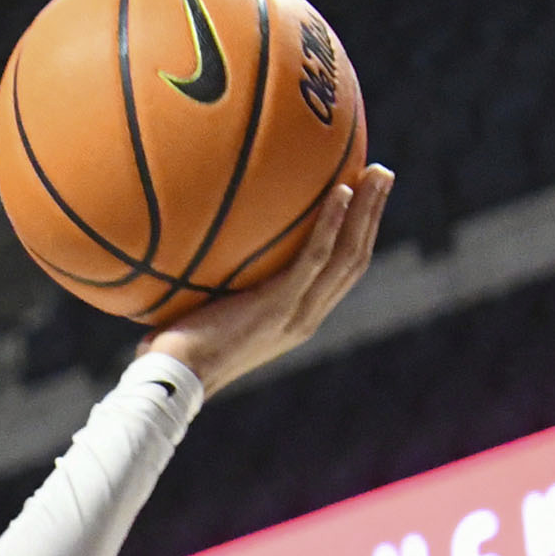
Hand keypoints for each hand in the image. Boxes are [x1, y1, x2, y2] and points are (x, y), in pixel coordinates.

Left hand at [145, 165, 391, 395]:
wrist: (173, 383)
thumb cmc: (175, 352)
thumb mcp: (204, 313)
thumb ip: (216, 286)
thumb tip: (193, 246)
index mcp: (295, 319)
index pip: (338, 274)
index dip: (355, 237)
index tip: (362, 202)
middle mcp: (306, 316)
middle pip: (355, 258)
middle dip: (372, 215)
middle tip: (381, 175)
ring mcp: (296, 312)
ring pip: (348, 255)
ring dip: (366, 212)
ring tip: (376, 173)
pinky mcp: (280, 306)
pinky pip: (315, 257)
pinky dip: (332, 223)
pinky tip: (340, 191)